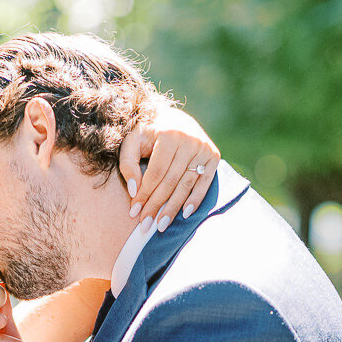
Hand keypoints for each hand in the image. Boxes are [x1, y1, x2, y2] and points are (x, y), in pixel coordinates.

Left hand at [119, 102, 220, 229]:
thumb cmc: (148, 131)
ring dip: (173, 208)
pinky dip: (196, 199)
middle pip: (171, 181)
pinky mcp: (213, 155)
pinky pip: (205, 182)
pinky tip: (185, 214)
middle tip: (145, 226)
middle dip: (156, 205)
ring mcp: (203, 148)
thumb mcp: (132, 140)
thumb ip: (128, 163)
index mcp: (169, 133)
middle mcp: (189, 140)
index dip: (144, 194)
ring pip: (186, 184)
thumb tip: (134, 191)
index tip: (134, 212)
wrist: (172, 116)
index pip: (156, 172)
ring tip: (161, 225)